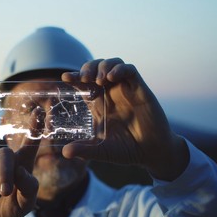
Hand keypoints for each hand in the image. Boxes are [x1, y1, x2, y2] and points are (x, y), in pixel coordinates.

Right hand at [0, 108, 42, 216]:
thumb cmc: (9, 208)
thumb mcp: (24, 205)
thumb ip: (29, 189)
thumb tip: (21, 171)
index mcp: (21, 165)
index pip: (30, 143)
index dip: (34, 127)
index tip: (39, 111)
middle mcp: (3, 159)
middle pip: (5, 153)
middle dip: (5, 174)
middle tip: (5, 193)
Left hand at [61, 58, 188, 180]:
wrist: (151, 153)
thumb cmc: (126, 150)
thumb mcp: (101, 151)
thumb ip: (84, 150)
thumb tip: (65, 153)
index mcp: (98, 103)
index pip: (83, 83)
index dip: (74, 77)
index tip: (65, 78)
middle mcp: (110, 93)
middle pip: (96, 68)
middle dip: (87, 68)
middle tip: (83, 78)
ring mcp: (125, 89)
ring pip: (112, 64)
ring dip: (103, 66)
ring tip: (98, 79)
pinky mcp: (140, 89)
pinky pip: (130, 70)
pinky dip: (120, 69)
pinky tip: (112, 77)